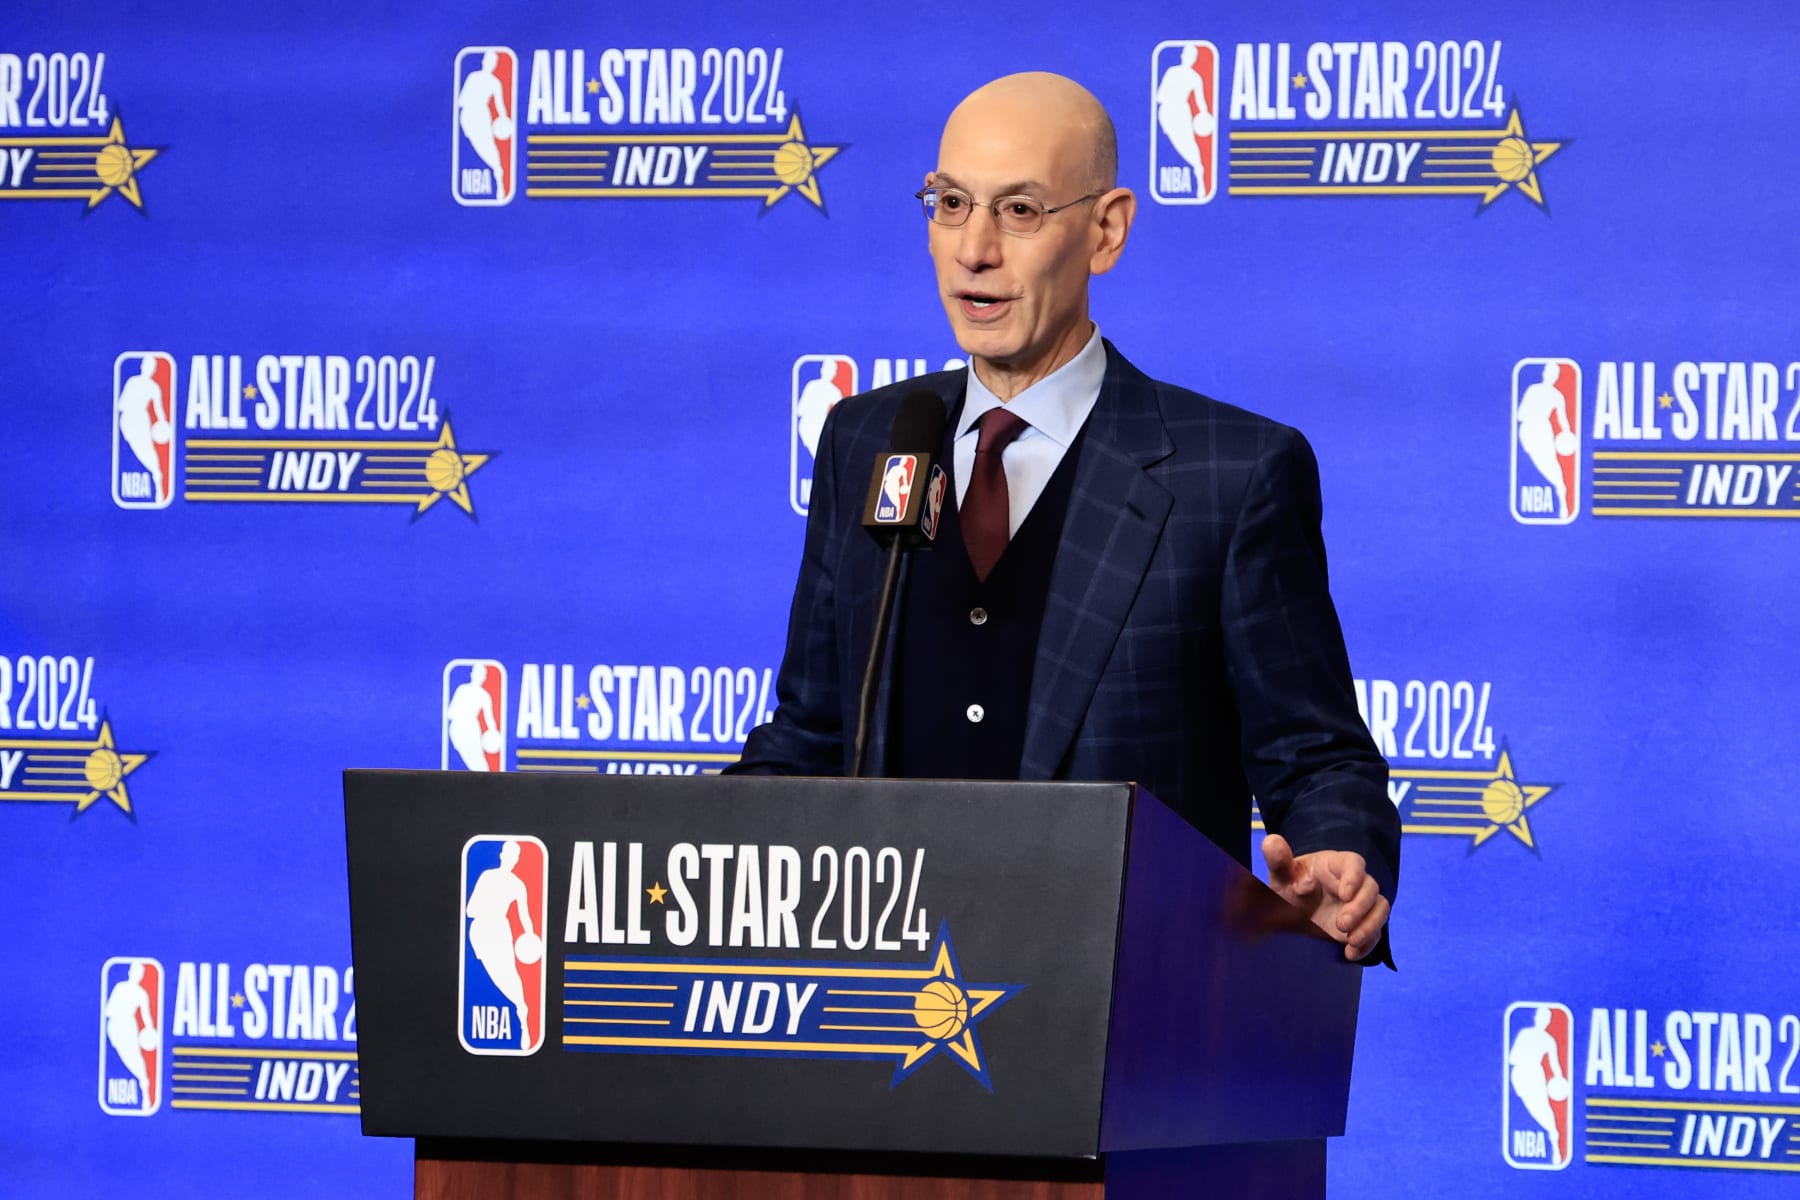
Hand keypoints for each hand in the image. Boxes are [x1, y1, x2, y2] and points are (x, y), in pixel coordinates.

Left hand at [1261, 835, 1389, 961]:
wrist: (1291, 912)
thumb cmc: (1289, 886)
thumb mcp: (1281, 876)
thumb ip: (1277, 860)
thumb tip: (1271, 841)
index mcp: (1335, 865)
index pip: (1354, 863)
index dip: (1354, 877)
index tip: (1344, 894)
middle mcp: (1353, 883)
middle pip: (1372, 888)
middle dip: (1360, 907)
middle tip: (1341, 924)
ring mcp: (1360, 905)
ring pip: (1380, 909)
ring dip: (1370, 925)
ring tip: (1350, 940)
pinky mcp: (1362, 925)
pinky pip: (1375, 933)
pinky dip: (1367, 944)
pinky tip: (1350, 953)